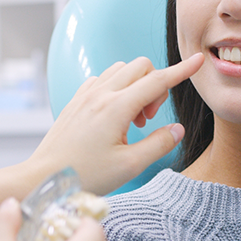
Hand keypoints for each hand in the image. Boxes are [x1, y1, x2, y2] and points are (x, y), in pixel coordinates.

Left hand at [28, 53, 203, 194]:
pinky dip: (118, 88)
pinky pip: (104, 79)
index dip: (182, 71)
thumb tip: (177, 129)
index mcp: (116, 108)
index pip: (158, 80)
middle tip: (149, 119)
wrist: (42, 179)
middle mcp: (100, 95)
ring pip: (122, 70)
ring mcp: (86, 95)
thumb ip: (159, 144)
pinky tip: (115, 115)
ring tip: (132, 119)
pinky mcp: (76, 101)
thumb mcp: (130, 165)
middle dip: (156, 86)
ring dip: (136, 86)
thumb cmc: (85, 175)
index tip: (198, 61)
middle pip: (141, 67)